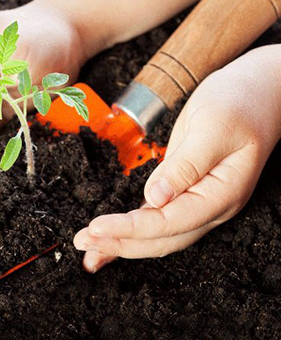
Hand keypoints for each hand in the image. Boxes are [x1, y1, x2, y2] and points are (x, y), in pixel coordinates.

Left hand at [73, 46, 280, 272]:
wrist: (258, 91)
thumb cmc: (241, 103)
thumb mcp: (214, 127)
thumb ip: (186, 165)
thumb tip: (154, 198)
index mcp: (221, 194)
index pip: (170, 222)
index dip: (131, 229)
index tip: (97, 228)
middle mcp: (210, 206)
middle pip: (161, 238)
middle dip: (120, 243)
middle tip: (82, 242)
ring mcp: (197, 200)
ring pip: (157, 234)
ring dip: (121, 243)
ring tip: (87, 248)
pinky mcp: (183, 191)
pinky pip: (154, 217)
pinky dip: (130, 228)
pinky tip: (108, 236)